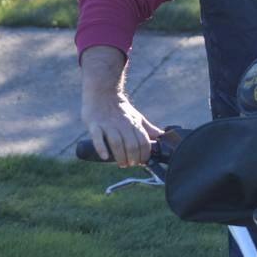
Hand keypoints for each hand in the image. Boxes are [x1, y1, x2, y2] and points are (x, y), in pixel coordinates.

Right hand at [80, 46, 161, 166]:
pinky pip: (97, 138)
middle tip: (130, 164)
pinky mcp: (94, 125)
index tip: (141, 162)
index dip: (144, 155)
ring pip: (116, 143)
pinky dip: (101, 148)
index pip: (143, 142)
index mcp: (134, 124)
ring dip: (120, 156)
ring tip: (122, 163)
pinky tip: (105, 156)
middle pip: (132, 144)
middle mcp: (122, 124)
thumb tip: (162, 138)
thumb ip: (148, 130)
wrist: (102, 92)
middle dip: (133, 158)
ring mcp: (107, 125)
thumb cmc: (121, 109)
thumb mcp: (137, 117)